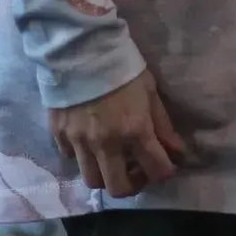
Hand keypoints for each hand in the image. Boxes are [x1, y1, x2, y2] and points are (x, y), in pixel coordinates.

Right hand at [49, 70, 186, 198]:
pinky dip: (82, 155)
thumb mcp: (149, 91)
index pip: (157, 170)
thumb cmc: (122, 66)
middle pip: (118, 189)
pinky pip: (70, 157)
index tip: (164, 163)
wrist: (79, 45)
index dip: (165, 171)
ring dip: (105, 174)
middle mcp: (106, 143)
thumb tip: (177, 151)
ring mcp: (78, 140)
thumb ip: (163, 125)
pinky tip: (89, 139)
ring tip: (111, 157)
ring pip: (92, 180)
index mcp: (134, 130)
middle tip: (136, 169)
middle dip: (132, 184)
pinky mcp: (58, 133)